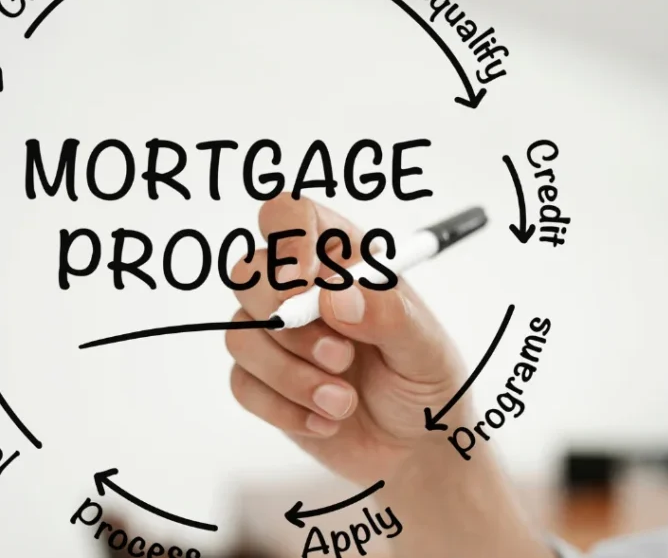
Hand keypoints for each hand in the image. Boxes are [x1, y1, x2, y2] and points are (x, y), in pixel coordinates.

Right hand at [224, 196, 470, 485]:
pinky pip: (243, 384)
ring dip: (292, 374)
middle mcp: (303, 290)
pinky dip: (285, 408)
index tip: (305, 285)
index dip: (287, 239)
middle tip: (340, 355)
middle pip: (248, 271)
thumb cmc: (426, 384)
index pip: (292, 216)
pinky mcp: (263, 381)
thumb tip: (338, 295)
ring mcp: (277, 336)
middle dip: (286, 317)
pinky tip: (327, 420)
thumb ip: (389, 315)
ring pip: (241, 334)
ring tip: (344, 401)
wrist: (416, 451)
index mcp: (345, 260)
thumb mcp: (427, 349)